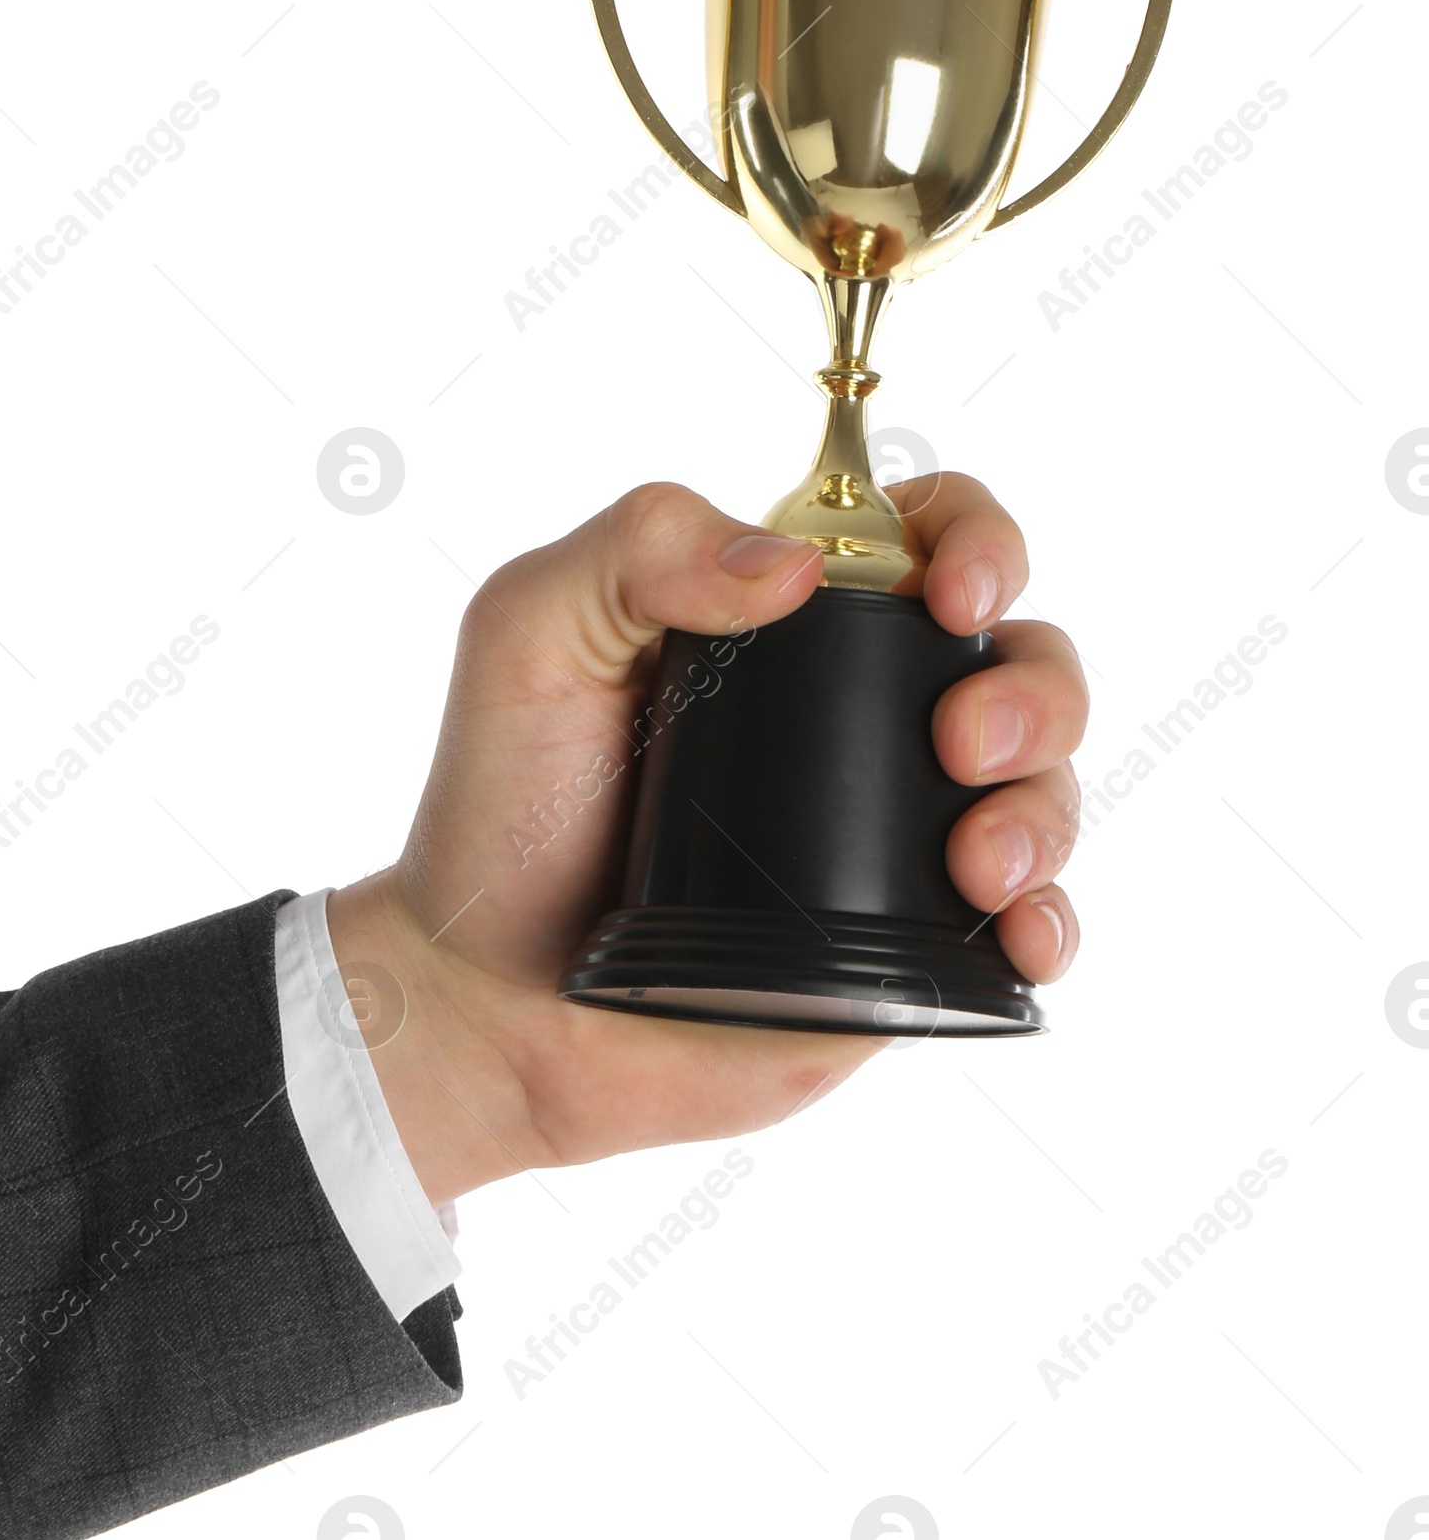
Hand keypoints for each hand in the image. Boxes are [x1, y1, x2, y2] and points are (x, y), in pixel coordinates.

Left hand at [328, 477, 1085, 1204]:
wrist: (488, 1000)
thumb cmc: (501, 811)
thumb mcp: (530, 633)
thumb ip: (637, 547)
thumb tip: (793, 563)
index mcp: (791, 628)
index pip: (931, 538)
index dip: (980, 539)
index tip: (953, 591)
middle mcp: (862, 722)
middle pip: (1024, 660)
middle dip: (1036, 688)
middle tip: (963, 742)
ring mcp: (893, 839)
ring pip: (1044, 790)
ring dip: (1044, 809)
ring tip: (976, 865)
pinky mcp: (903, 953)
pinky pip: (1025, 927)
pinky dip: (1052, 924)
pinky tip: (1021, 935)